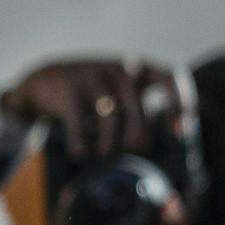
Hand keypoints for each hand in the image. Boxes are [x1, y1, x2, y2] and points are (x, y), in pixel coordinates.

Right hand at [3, 53, 192, 160]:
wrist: (44, 80)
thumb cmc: (91, 95)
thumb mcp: (119, 92)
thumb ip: (136, 108)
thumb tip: (147, 144)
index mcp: (138, 68)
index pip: (171, 78)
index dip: (180, 104)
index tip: (178, 132)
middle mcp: (118, 68)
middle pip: (136, 105)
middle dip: (137, 133)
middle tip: (132, 150)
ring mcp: (92, 77)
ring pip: (109, 116)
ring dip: (108, 142)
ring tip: (103, 156)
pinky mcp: (68, 91)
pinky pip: (77, 123)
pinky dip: (80, 143)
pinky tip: (79, 154)